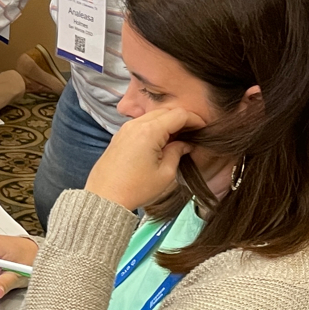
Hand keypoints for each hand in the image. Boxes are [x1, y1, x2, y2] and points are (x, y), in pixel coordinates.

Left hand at [83, 106, 206, 212]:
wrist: (105, 197)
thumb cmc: (136, 188)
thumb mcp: (165, 174)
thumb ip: (177, 152)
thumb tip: (185, 144)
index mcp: (149, 131)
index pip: (178, 115)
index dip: (194, 119)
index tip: (203, 128)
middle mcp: (135, 125)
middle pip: (165, 111)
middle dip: (181, 119)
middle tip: (193, 133)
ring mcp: (125, 129)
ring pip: (152, 116)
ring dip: (167, 122)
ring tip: (178, 138)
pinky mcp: (119, 136)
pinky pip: (141, 124)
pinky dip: (154, 127)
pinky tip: (161, 141)